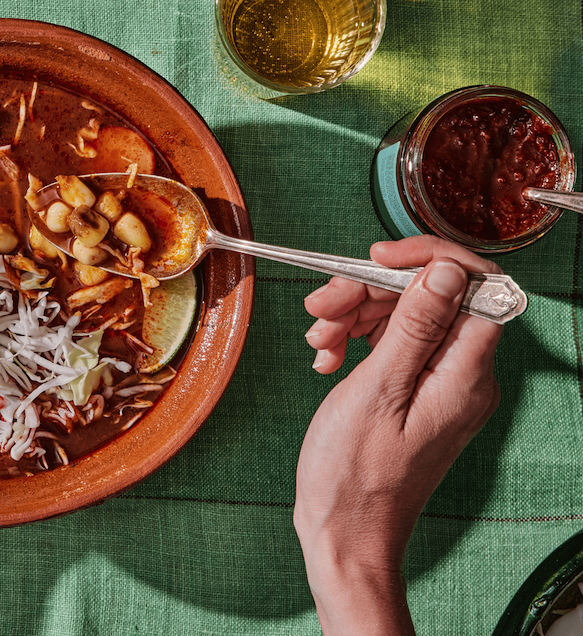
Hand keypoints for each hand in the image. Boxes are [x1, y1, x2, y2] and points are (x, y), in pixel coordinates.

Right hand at [294, 236, 503, 635]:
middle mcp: (461, 376)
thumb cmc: (355, 478)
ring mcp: (437, 384)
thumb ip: (414, 328)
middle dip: (371, 291)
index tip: (378, 258)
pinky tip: (327, 357)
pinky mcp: (412, 392)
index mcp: (465, 375)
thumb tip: (445, 272)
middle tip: (323, 305)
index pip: (473, 286)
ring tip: (318, 339)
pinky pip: (390, 344)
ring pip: (403, 317)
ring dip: (355, 315)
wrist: (344, 533)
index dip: (427, 260)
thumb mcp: (377, 391)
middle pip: (428, 298)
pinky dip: (355, 340)